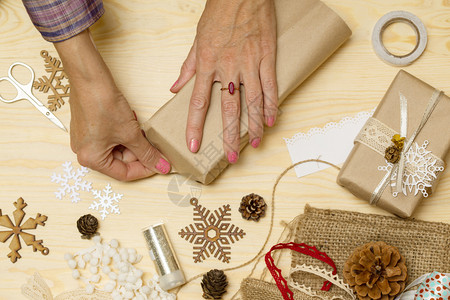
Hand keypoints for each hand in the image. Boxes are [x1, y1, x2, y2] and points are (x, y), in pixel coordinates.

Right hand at [55, 30, 169, 180]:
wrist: (90, 78)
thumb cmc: (103, 104)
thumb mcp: (130, 133)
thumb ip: (147, 153)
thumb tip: (160, 166)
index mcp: (91, 159)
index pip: (124, 174)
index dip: (145, 170)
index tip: (160, 164)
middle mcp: (85, 152)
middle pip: (120, 161)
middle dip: (140, 153)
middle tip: (156, 147)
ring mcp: (86, 140)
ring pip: (118, 149)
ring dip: (133, 142)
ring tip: (143, 131)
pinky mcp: (89, 128)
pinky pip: (111, 138)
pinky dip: (124, 134)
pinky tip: (132, 123)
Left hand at [171, 0, 276, 162]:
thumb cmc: (218, 14)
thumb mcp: (197, 40)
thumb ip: (188, 67)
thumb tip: (175, 88)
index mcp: (207, 64)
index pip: (198, 102)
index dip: (195, 126)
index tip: (193, 145)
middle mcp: (227, 68)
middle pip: (228, 109)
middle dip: (229, 136)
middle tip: (231, 156)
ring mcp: (249, 64)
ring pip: (252, 102)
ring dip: (254, 126)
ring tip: (255, 144)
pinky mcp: (266, 58)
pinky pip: (270, 86)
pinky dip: (272, 105)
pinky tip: (272, 120)